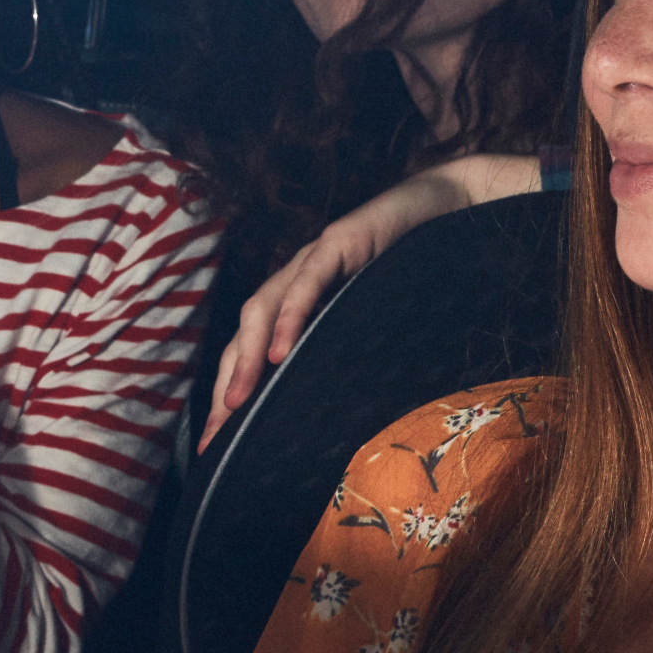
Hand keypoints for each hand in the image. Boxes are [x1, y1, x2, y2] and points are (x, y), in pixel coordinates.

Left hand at [203, 153, 537, 443]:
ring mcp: (311, 259)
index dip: (229, 394)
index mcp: (296, 303)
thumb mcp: (369, 321)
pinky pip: (306, 282)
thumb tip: (328, 414)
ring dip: (245, 358)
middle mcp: (292, 282)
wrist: (437, 206)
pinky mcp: (337, 242)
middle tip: (216, 434)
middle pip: (242, 336)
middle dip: (225, 386)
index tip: (215, 445)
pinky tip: (280, 352)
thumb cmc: (408, 270)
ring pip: (261, 310)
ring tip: (236, 402)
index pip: (249, 351)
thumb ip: (343, 353)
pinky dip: (290, 317)